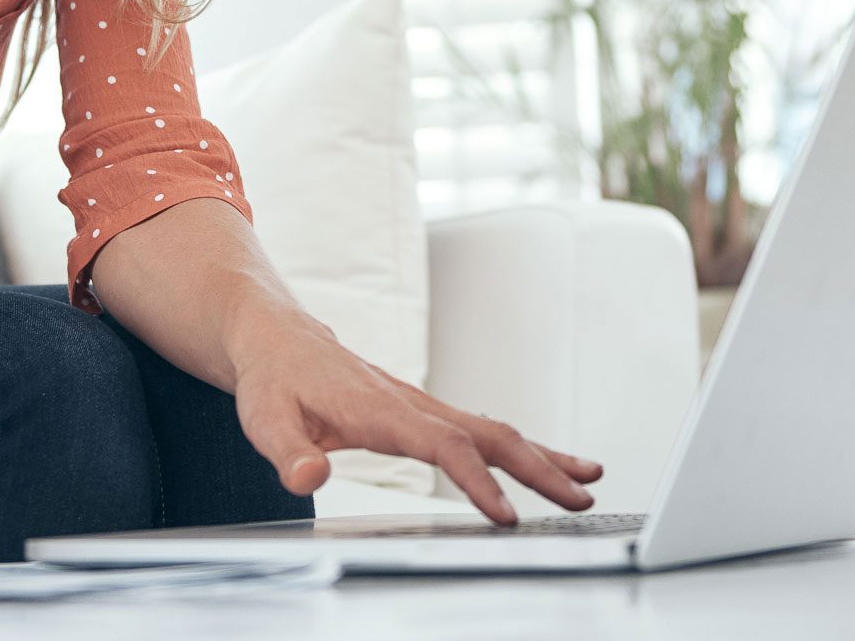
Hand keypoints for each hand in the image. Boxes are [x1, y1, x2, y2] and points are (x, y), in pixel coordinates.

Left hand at [229, 311, 603, 524]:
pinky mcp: (423, 412)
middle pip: (489, 434)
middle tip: (582, 502)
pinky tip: (545, 465)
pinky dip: (521, 448)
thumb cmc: (271, 380)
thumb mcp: (264, 421)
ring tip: (589, 484)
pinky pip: (480, 430)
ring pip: (494, 429)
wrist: (276, 337)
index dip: (477, 482)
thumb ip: (288, 454)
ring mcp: (423, 405)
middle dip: (539, 468)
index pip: (443, 447)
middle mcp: (412, 403)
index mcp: (381, 409)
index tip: (507, 517)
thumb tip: (307, 479)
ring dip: (542, 457)